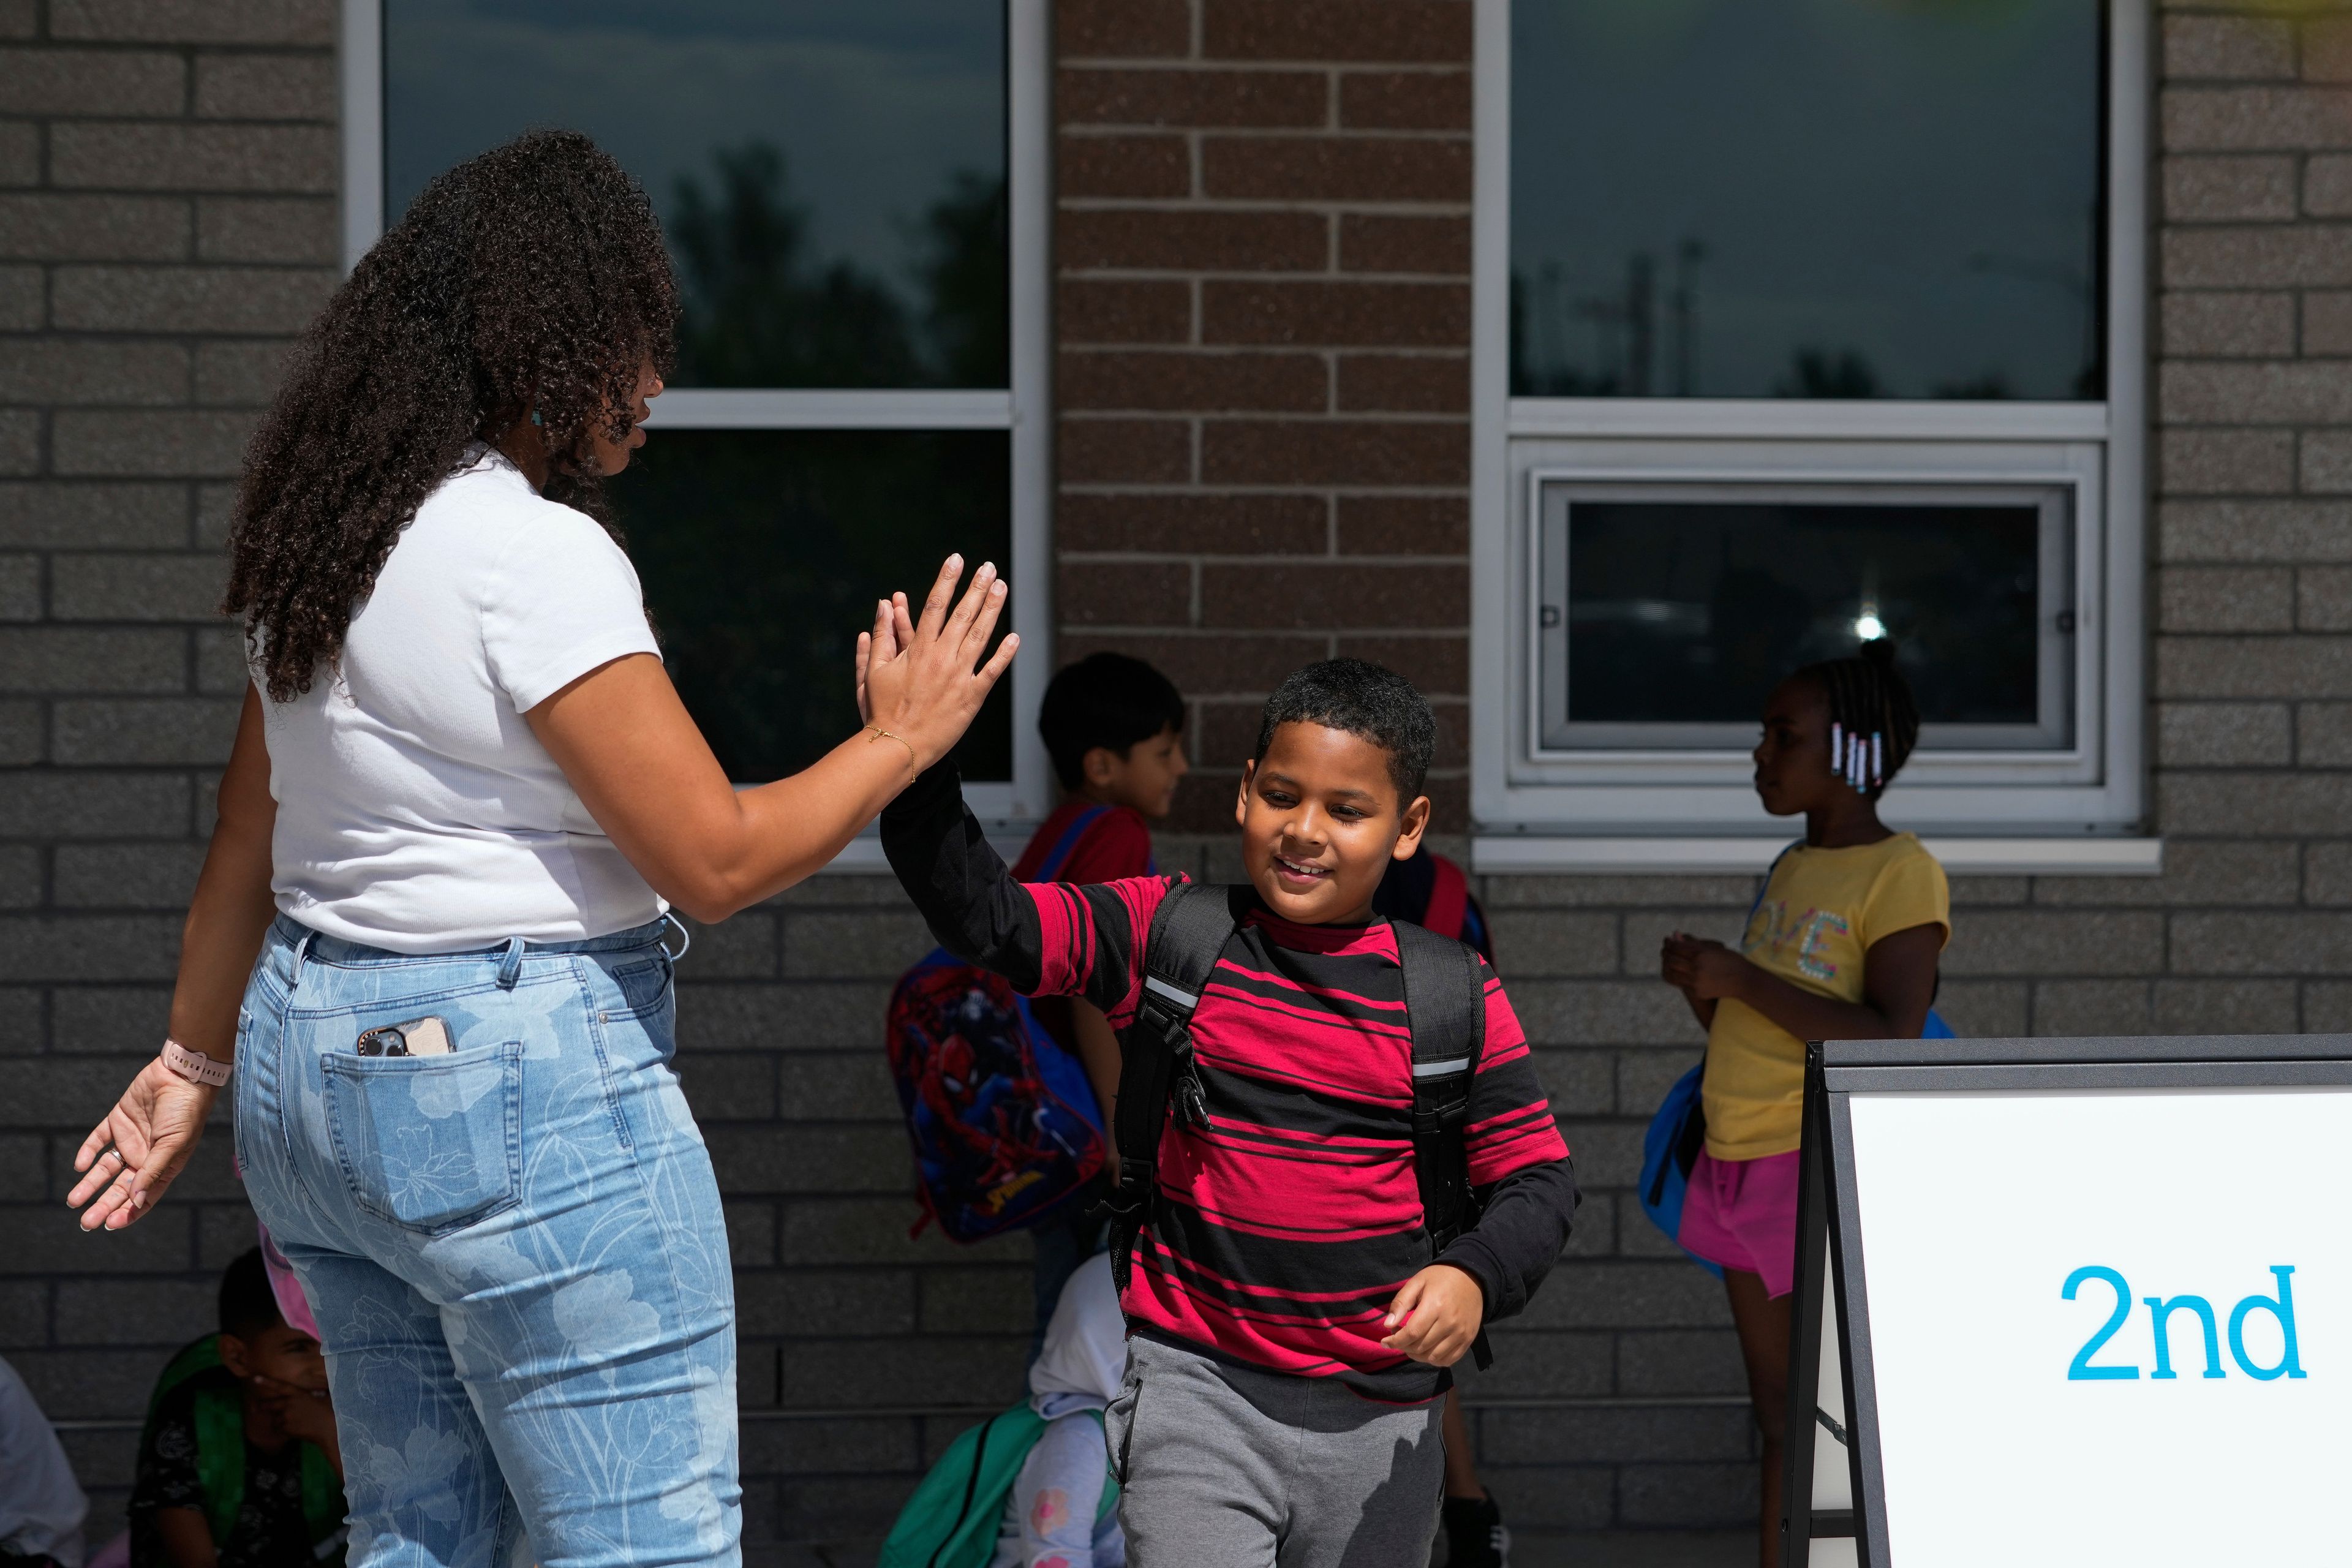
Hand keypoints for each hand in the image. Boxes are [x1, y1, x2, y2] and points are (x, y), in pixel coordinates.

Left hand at [68, 1057, 215, 1230]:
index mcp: (164, 1166)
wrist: (181, 1074)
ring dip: (90, 1185)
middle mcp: (145, 1157)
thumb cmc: (186, 1111)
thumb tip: (136, 1201)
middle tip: (86, 1222)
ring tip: (73, 1201)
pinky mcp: (118, 1121)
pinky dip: (87, 1153)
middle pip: (120, 1187)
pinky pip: (98, 1141)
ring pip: (105, 1169)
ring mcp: (130, 1139)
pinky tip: (80, 1166)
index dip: (128, 1212)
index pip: (143, 1197)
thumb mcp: (173, 1144)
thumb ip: (152, 1171)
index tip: (110, 1224)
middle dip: (104, 1205)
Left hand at [252, 1375, 336, 1448]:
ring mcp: (287, 1416)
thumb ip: (317, 1393)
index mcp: (299, 1394)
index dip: (267, 1382)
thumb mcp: (325, 1396)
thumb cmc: (332, 1411)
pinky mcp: (286, 1428)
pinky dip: (283, 1431)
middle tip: (255, 1408)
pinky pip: (279, 1430)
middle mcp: (290, 1403)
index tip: (255, 1378)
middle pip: (270, 1405)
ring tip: (291, 1424)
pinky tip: (294, 1431)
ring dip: (279, 1422)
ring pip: (275, 1420)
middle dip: (262, 1406)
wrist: (331, 1427)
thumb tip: (318, 1390)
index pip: (281, 1386)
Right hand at [854, 555, 1018, 768]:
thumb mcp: (875, 670)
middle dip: (977, 588)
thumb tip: (884, 605)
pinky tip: (1015, 637)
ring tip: (1002, 588)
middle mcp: (941, 658)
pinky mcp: (972, 697)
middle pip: (963, 614)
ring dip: (993, 610)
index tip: (956, 560)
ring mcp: (959, 677)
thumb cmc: (882, 710)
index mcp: (918, 650)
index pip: (935, 605)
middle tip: (989, 567)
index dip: (946, 580)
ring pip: (980, 636)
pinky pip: (991, 672)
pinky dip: (1004, 655)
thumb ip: (883, 636)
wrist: (898, 745)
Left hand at [1380, 1263, 1484, 1367]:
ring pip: (1433, 1357)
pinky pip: (1448, 1360)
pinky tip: (1427, 1350)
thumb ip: (1401, 1302)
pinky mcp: (1468, 1340)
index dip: (1395, 1341)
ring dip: (1417, 1355)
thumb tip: (1388, 1325)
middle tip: (1399, 1338)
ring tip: (1411, 1345)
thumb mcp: (1417, 1282)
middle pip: (1421, 1347)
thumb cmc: (1441, 1278)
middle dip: (1404, 1347)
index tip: (1385, 1342)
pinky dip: (1434, 1360)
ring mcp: (1461, 1334)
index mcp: (1436, 1306)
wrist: (1472, 1278)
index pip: (1412, 1333)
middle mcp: (1450, 1323)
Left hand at [1661, 932, 1749, 1001]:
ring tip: (1668, 960)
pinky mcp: (1697, 992)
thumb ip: (1693, 942)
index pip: (1676, 947)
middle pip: (1671, 960)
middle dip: (1665, 953)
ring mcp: (1696, 982)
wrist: (1744, 981)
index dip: (1669, 943)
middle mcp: (1696, 968)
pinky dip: (1675, 976)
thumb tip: (1675, 934)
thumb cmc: (1730, 960)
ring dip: (1666, 966)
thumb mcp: (1714, 947)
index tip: (1668, 939)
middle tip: (1665, 949)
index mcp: (1700, 954)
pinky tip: (1676, 970)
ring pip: (1671, 973)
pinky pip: (1680, 983)